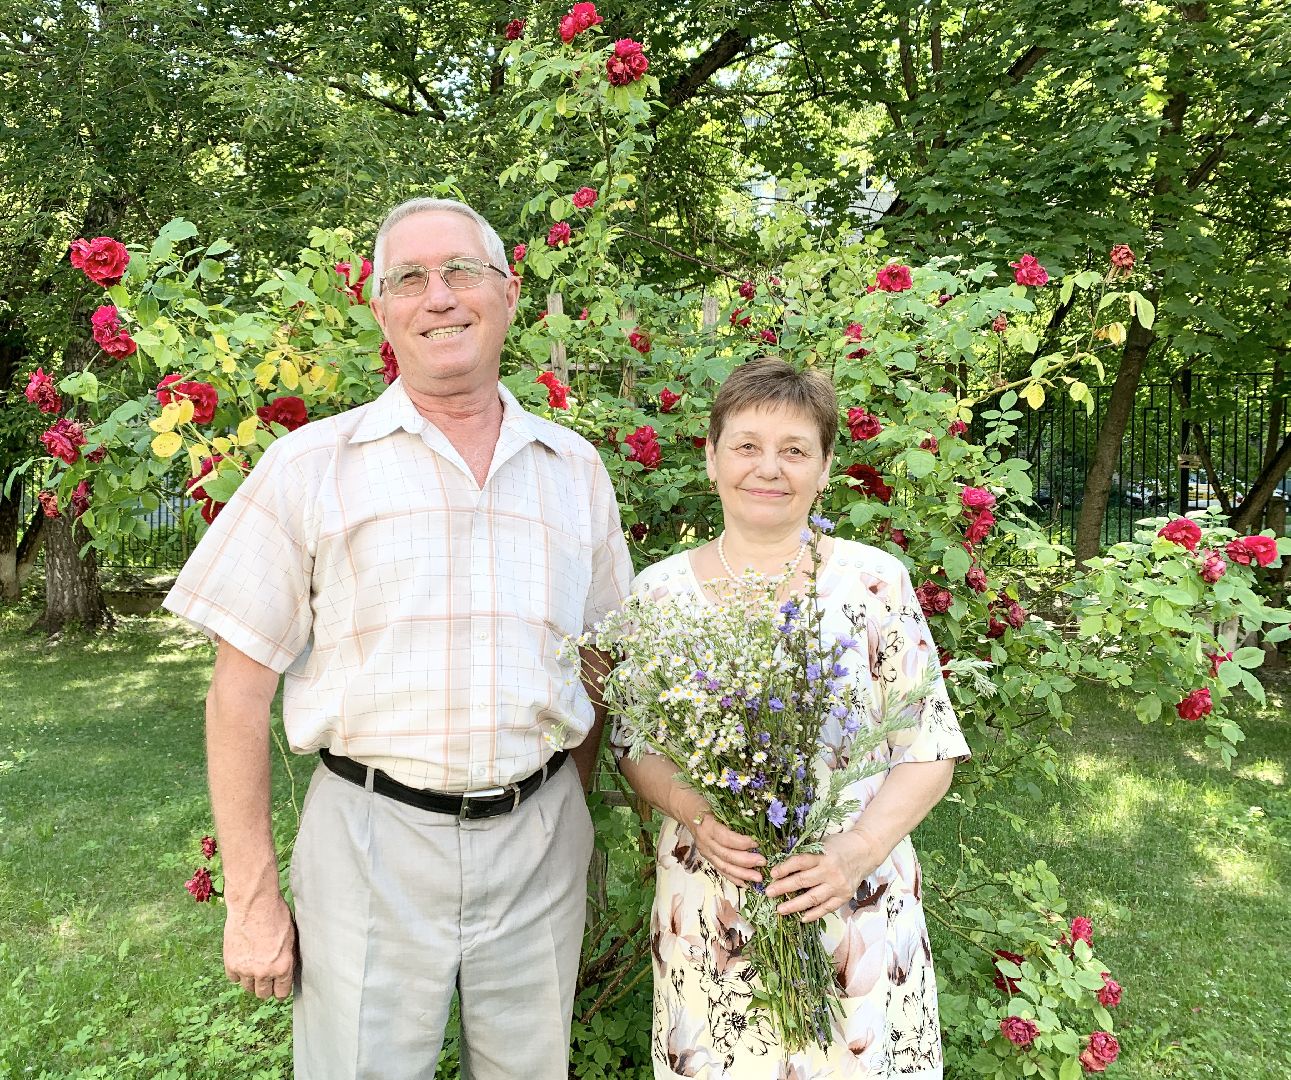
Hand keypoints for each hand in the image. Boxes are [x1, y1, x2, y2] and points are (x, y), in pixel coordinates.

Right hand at [223, 894, 296, 999]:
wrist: (253, 904)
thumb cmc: (276, 915)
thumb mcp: (291, 936)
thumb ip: (287, 956)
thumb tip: (287, 968)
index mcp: (282, 966)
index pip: (282, 993)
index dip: (281, 991)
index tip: (279, 989)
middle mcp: (264, 972)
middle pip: (263, 994)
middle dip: (267, 987)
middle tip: (267, 978)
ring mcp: (245, 970)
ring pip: (248, 988)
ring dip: (252, 980)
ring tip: (254, 967)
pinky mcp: (230, 964)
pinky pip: (234, 978)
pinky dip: (238, 972)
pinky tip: (243, 960)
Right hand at [688, 810, 765, 886]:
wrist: (686, 810)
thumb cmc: (704, 803)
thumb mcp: (717, 803)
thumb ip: (733, 814)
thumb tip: (756, 824)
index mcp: (708, 825)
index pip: (726, 838)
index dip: (741, 843)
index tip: (757, 843)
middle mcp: (705, 841)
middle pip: (726, 855)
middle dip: (746, 861)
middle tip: (763, 862)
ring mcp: (705, 851)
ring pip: (724, 866)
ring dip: (742, 874)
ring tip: (757, 878)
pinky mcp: (707, 857)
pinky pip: (721, 870)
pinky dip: (733, 878)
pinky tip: (745, 883)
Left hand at [765, 830, 880, 922]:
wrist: (865, 851)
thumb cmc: (840, 845)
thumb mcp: (823, 844)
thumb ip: (807, 856)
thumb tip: (784, 867)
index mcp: (823, 855)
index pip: (800, 862)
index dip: (784, 868)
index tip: (772, 874)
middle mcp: (830, 871)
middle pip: (803, 881)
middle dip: (783, 888)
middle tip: (769, 893)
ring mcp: (838, 885)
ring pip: (813, 898)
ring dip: (794, 905)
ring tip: (780, 909)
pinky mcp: (844, 896)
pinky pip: (826, 908)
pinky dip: (813, 914)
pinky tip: (801, 917)